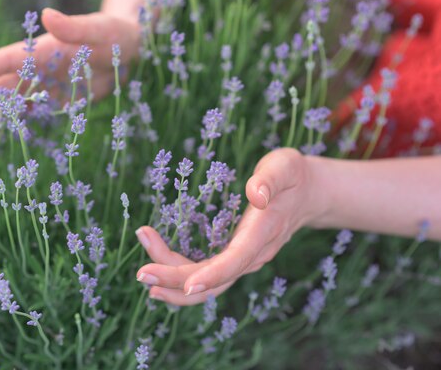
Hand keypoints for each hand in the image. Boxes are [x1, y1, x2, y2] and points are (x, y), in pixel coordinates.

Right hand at [0, 8, 140, 155]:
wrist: (128, 50)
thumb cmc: (114, 35)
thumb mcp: (98, 30)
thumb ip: (74, 27)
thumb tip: (47, 14)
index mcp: (37, 51)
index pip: (1, 61)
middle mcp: (32, 68)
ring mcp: (39, 86)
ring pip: (5, 107)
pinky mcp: (50, 101)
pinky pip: (23, 116)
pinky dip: (9, 130)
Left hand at [135, 148, 326, 305]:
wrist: (308, 195)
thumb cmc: (292, 176)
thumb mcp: (285, 166)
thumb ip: (270, 178)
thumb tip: (255, 194)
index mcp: (263, 232)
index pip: (236, 260)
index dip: (212, 274)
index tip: (186, 285)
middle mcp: (253, 254)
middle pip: (215, 279)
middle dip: (176, 279)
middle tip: (141, 273)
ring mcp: (244, 260)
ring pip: (209, 284)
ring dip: (174, 282)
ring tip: (143, 275)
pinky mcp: (235, 259)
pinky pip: (208, 278)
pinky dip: (182, 281)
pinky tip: (159, 279)